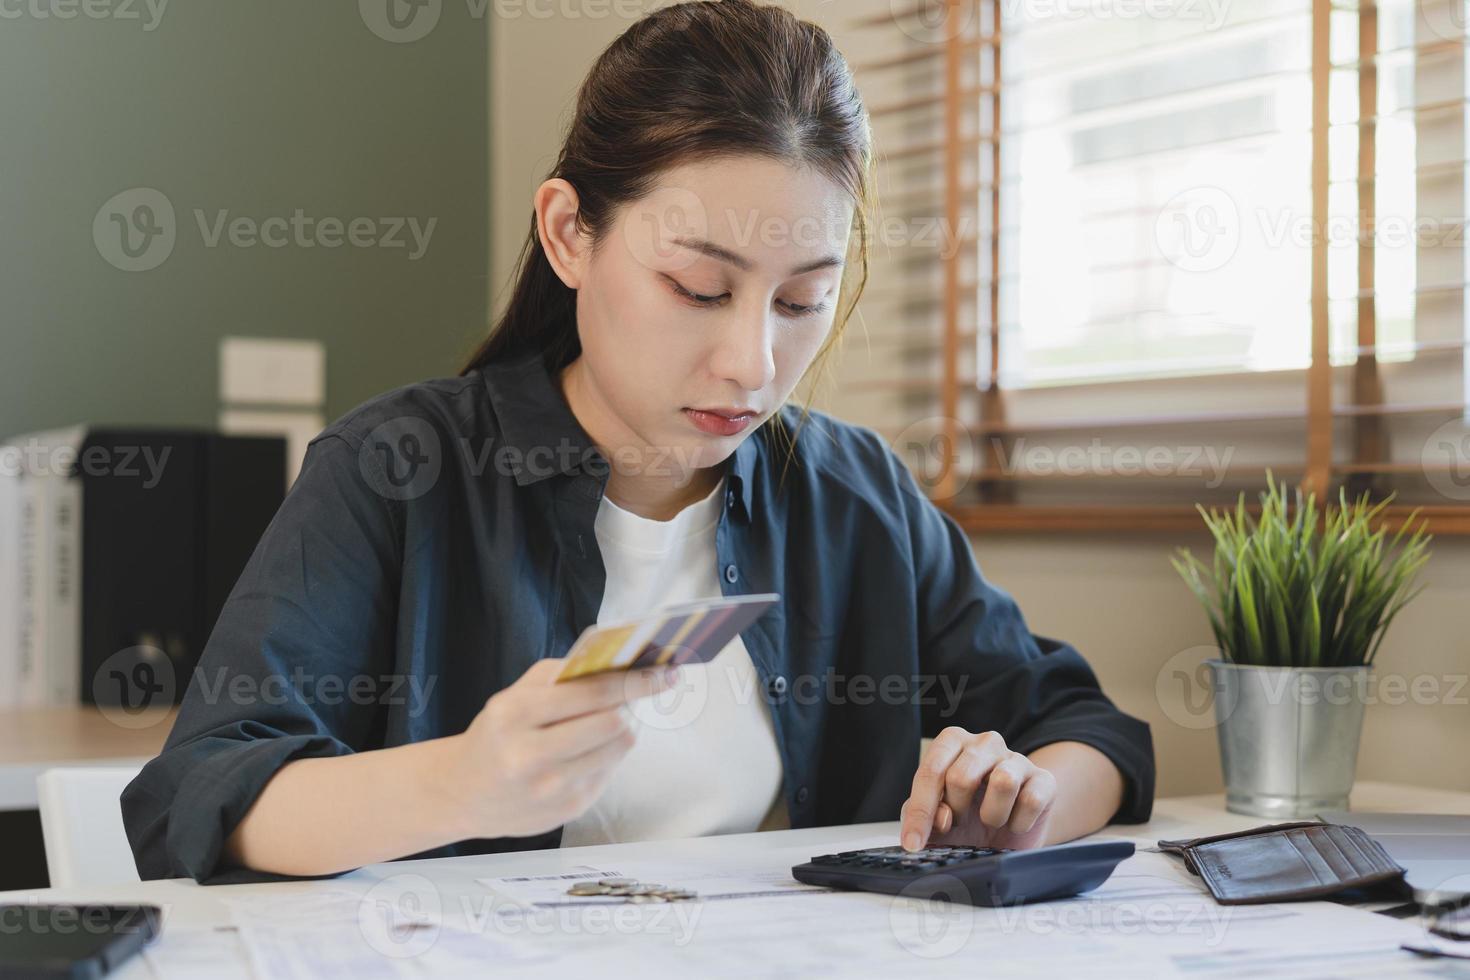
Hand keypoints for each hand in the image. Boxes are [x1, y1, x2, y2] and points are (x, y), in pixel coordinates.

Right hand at [445, 657, 680, 838]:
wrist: (463, 793)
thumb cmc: (497, 733)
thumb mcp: (514, 695)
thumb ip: (561, 676)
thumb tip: (617, 663)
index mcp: (515, 714)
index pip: (591, 693)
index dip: (634, 680)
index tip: (662, 672)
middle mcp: (531, 755)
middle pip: (612, 723)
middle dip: (631, 704)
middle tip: (635, 693)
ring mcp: (551, 788)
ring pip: (617, 749)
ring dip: (623, 729)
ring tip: (610, 721)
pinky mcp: (568, 810)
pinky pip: (609, 772)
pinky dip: (607, 755)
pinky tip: (590, 751)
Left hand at [899, 728, 1057, 852]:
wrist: (1009, 834)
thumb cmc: (967, 819)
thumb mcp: (935, 817)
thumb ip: (923, 814)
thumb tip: (941, 819)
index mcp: (953, 742)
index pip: (931, 770)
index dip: (920, 811)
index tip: (914, 843)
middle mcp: (985, 743)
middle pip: (962, 777)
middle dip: (957, 811)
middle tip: (960, 822)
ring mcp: (1018, 758)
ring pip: (1003, 782)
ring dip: (991, 815)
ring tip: (989, 821)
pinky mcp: (1045, 780)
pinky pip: (1031, 801)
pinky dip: (1018, 824)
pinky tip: (1013, 824)